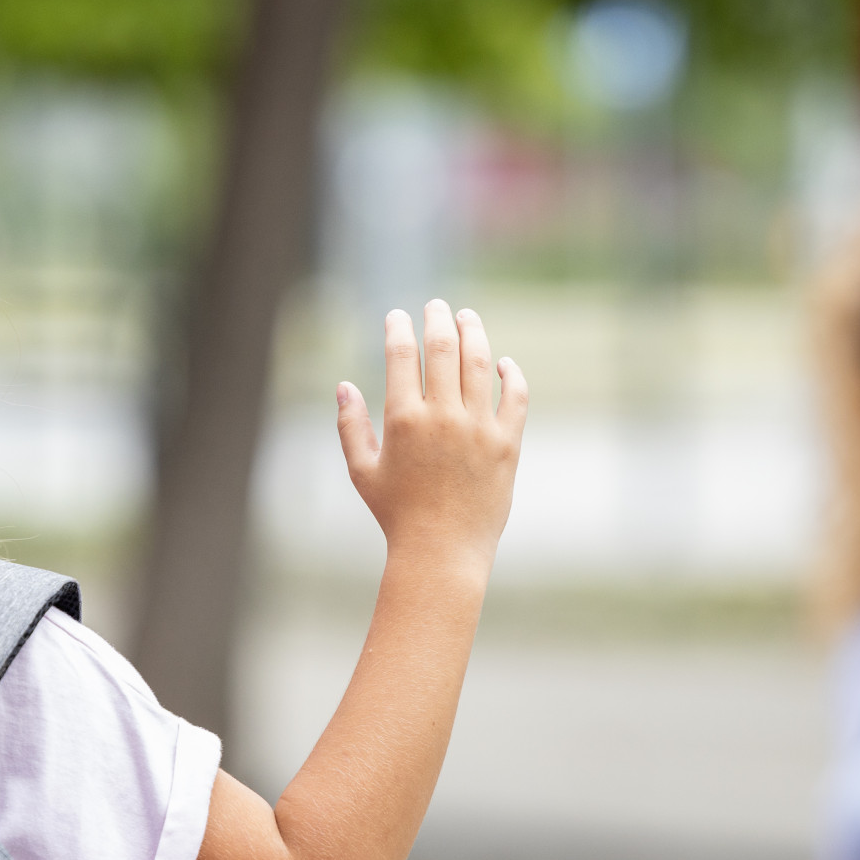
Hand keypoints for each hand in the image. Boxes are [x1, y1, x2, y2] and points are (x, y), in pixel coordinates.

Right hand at [337, 299, 527, 574]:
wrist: (442, 552)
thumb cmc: (397, 514)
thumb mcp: (363, 471)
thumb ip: (350, 425)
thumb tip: (344, 384)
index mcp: (403, 420)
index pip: (402, 355)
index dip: (400, 328)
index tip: (399, 317)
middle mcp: (443, 417)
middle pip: (443, 347)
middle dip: (438, 319)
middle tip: (436, 307)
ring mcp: (479, 428)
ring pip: (480, 362)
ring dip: (473, 332)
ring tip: (467, 318)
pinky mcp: (507, 443)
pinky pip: (515, 395)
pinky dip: (510, 373)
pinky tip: (503, 363)